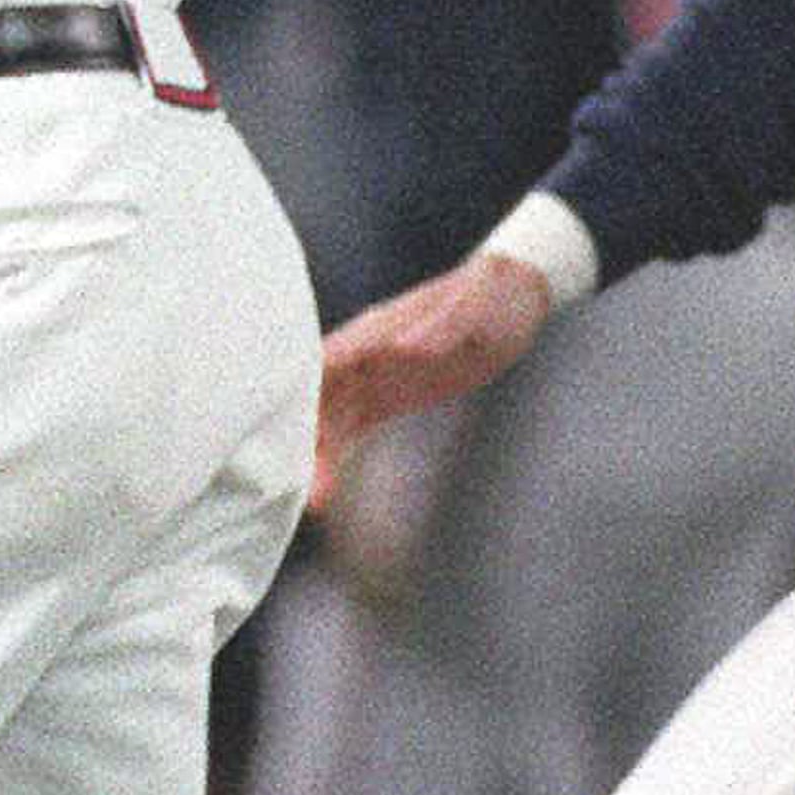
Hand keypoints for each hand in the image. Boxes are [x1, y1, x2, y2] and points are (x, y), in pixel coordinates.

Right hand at [310, 252, 551, 512]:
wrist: (513, 298)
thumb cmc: (493, 292)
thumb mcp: (476, 304)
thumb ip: (442, 325)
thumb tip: (404, 348)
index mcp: (378, 328)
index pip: (327, 361)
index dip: (300, 391)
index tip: (282, 423)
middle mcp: (365, 353)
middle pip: (321, 398)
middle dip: (304, 436)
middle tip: (297, 482)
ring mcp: (373, 377)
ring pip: (331, 421)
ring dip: (317, 458)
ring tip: (311, 502)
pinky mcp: (386, 398)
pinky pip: (351, 432)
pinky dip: (336, 459)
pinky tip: (323, 493)